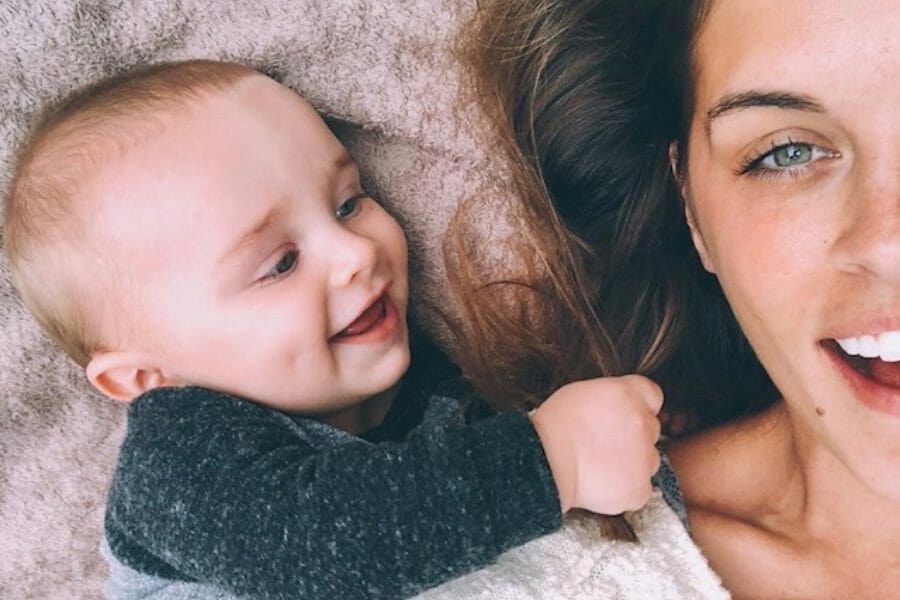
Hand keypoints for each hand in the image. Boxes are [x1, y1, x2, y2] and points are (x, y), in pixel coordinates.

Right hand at [529, 375, 662, 514]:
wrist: (546, 460)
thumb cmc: (554, 424)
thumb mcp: (583, 393)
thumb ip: (612, 399)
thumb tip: (617, 410)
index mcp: (629, 394)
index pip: (652, 396)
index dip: (639, 406)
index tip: (624, 416)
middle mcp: (644, 423)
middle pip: (650, 429)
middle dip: (633, 436)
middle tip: (604, 444)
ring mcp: (645, 458)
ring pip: (648, 460)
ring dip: (632, 463)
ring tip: (600, 467)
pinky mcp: (640, 488)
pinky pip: (640, 489)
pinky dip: (625, 489)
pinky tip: (602, 485)